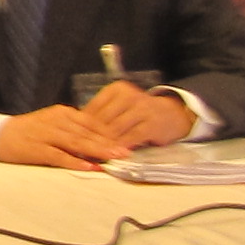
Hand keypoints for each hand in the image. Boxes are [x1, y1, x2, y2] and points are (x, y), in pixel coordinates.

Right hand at [0, 102, 128, 169]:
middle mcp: (56, 121)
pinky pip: (60, 156)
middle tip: (126, 152)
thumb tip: (101, 142)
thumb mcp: (54, 124)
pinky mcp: (37, 149)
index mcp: (62, 113)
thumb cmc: (29, 131)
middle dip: (108, 143)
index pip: (91, 122)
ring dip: (96, 151)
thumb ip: (75, 130)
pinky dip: (75, 162)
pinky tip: (88, 167)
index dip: (109, 133)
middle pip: (87, 133)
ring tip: (113, 159)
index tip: (126, 143)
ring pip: (76, 143)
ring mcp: (46, 134)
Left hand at [78, 79, 196, 152]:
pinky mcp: (151, 124)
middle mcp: (129, 96)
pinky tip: (113, 154)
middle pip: (103, 120)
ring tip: (93, 153)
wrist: (172, 114)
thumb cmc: (139, 112)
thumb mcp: (120, 107)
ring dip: (104, 143)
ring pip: (115, 130)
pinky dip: (120, 147)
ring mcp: (142, 110)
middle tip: (80, 149)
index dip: (81, 124)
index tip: (72, 136)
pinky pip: (131, 138)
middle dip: (90, 136)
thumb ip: (102, 114)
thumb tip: (76, 128)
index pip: (93, 108)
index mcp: (117, 90)